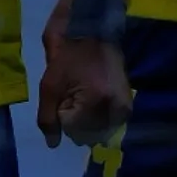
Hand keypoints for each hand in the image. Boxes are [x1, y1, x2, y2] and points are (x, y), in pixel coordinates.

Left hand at [37, 0, 131, 148]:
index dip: (61, 113)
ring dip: (86, 120)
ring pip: (98, 131)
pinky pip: (108, 123)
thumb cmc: (68, 54)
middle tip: (73, 93)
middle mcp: (115, 110)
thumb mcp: (49, 84)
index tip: (64, 92)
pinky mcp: (128, 105)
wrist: (95, 31)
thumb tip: (53, 144)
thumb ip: (47, 116)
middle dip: (74, 120)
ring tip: (83, 94)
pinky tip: (93, 99)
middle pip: (87, 134)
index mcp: (95, 102)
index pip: (71, 129)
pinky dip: (97, 117)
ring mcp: (124, 108)